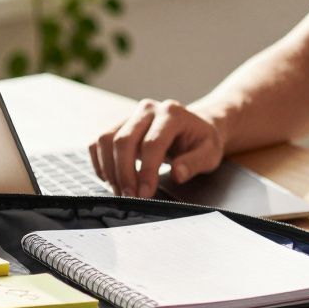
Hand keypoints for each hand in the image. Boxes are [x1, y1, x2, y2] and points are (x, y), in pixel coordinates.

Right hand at [89, 99, 223, 196]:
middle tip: (129, 197)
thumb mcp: (210, 153)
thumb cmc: (202, 142)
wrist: (194, 128)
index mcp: (173, 114)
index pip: (152, 143)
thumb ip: (195, 163)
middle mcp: (148, 110)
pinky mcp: (118, 125)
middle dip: (123, 173)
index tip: (145, 194)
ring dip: (109, 170)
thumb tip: (178, 173)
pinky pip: (98, 142)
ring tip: (121, 192)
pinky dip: (100, 163)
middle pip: (123, 140)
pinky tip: (112, 180)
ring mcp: (130, 115)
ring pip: (106, 139)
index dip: (146, 171)